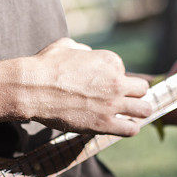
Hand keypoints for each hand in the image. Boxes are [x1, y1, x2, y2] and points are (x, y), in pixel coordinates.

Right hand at [20, 38, 151, 136]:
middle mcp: (116, 81)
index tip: (100, 85)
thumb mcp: (67, 46)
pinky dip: (129, 129)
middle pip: (142, 89)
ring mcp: (112, 104)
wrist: (32, 89)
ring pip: (144, 110)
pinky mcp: (104, 123)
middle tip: (121, 101)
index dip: (113, 79)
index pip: (124, 71)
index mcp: (110, 60)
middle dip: (133, 94)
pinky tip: (121, 127)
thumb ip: (84, 49)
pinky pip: (132, 130)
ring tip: (127, 116)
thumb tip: (88, 54)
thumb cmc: (45, 66)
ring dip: (137, 112)